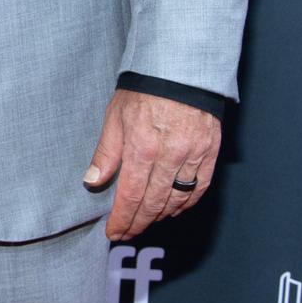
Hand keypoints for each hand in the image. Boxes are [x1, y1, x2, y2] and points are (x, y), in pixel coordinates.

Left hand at [83, 88, 220, 240]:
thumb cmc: (145, 90)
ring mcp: (192, 155)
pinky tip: (174, 209)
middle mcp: (168, 156)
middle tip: (127, 234)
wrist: (181, 69)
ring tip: (147, 223)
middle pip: (153, 203)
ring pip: (176, 199)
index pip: (129, 196)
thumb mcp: (115, 117)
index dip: (121, 219)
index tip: (114, 232)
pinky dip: (186, 203)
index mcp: (141, 148)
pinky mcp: (209, 151)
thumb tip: (92, 182)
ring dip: (160, 216)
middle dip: (138, 223)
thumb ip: (106, 153)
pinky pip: (199, 187)